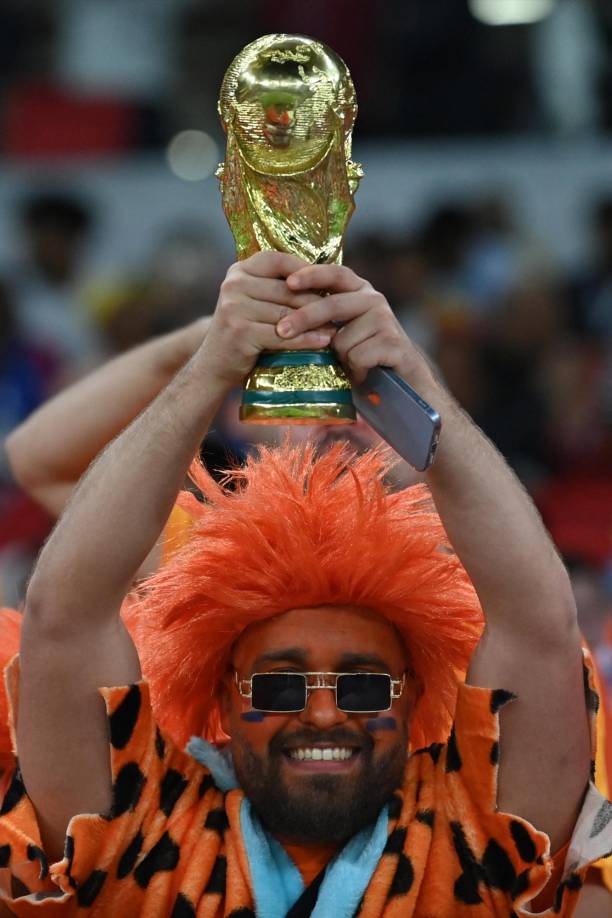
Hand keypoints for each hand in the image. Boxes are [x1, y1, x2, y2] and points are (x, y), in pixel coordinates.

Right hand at [195, 252, 335, 389]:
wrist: (214, 366)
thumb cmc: (243, 332)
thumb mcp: (254, 301)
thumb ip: (276, 287)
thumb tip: (322, 276)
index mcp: (238, 271)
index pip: (277, 260)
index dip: (305, 269)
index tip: (328, 283)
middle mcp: (233, 284)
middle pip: (286, 289)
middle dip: (314, 301)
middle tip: (339, 310)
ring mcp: (234, 308)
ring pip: (286, 313)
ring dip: (314, 322)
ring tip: (335, 328)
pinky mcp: (240, 332)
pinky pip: (282, 335)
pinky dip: (305, 340)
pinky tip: (323, 342)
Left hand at [277, 264, 431, 384]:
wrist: (401, 381)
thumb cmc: (362, 356)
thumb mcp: (340, 332)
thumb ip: (321, 319)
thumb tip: (281, 318)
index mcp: (358, 291)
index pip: (335, 274)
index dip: (312, 274)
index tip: (289, 282)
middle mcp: (373, 300)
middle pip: (332, 305)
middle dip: (304, 318)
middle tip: (283, 331)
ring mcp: (386, 320)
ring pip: (342, 339)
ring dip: (339, 359)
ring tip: (351, 365)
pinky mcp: (395, 342)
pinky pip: (357, 357)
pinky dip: (356, 371)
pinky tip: (365, 373)